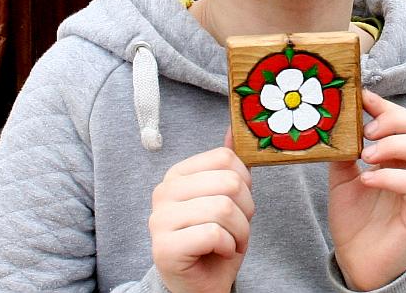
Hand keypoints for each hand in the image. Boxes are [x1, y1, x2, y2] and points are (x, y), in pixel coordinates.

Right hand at [149, 130, 254, 292]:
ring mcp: (159, 220)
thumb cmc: (217, 241)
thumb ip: (230, 166)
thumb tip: (234, 129)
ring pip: (223, 208)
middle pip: (228, 182)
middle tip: (235, 229)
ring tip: (230, 242)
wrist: (202, 284)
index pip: (225, 158)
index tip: (237, 205)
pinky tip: (219, 252)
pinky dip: (228, 246)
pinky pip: (213, 234)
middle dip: (246, 211)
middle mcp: (163, 193)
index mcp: (178, 175)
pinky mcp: (164, 248)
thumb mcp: (229, 199)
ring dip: (240, 232)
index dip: (244, 184)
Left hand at [328, 91, 405, 289]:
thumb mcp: (344, 179)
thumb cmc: (356, 221)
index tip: (361, 99)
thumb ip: (345, 152)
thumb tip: (339, 122)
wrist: (357, 262)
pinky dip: (390, 177)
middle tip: (367, 133)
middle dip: (395, 120)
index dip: (387, 104)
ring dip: (394, 145)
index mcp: (405, 157)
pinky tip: (367, 180)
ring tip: (367, 157)